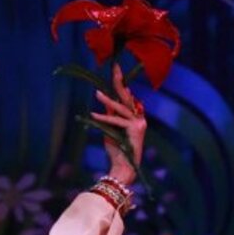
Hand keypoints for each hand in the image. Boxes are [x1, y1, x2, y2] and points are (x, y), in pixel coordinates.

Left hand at [90, 63, 147, 186]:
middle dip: (120, 81)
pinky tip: (93, 115)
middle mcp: (139, 118)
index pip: (127, 98)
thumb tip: (104, 100)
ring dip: (108, 100)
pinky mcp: (135, 129)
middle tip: (115, 67)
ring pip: (122, 107)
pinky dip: (105, 118)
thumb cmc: (116, 150)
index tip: (116, 71)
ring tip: (97, 93)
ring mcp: (139, 123)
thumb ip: (110, 115)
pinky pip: (117, 120)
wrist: (123, 167)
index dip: (121, 85)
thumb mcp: (110, 128)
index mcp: (135, 117)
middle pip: (127, 97)